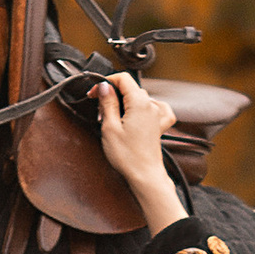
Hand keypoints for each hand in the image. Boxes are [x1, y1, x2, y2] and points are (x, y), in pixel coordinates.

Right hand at [95, 69, 186, 235]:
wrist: (145, 175)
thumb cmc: (128, 156)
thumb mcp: (110, 127)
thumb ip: (107, 103)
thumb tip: (104, 86)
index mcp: (139, 102)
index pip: (123, 78)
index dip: (106, 82)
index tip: (95, 92)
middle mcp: (151, 105)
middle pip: (130, 88)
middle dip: (113, 94)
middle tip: (99, 109)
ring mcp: (157, 115)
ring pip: (140, 97)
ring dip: (125, 102)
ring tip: (114, 117)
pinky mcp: (159, 125)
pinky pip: (157, 108)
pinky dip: (148, 107)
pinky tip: (140, 112)